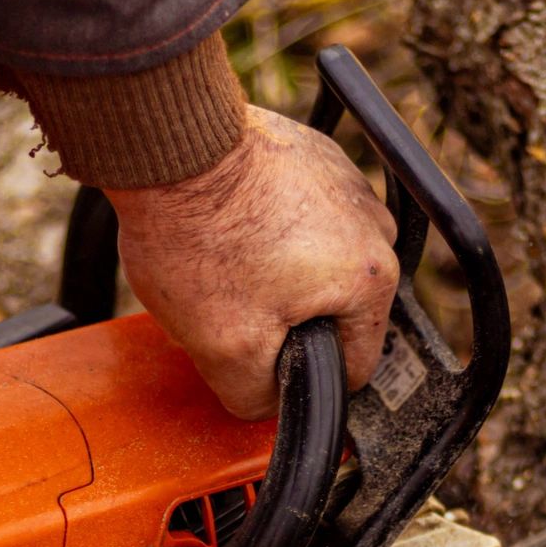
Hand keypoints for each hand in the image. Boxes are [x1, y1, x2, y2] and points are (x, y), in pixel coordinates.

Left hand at [108, 106, 399, 419]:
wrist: (171, 144)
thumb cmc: (200, 236)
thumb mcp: (225, 349)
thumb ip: (257, 396)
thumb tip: (270, 402)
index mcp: (371, 280)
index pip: (355, 367)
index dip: (304, 378)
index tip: (263, 360)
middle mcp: (374, 227)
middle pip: (333, 312)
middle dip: (284, 319)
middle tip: (231, 304)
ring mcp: (347, 184)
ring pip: (315, 262)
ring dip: (274, 270)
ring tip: (223, 259)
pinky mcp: (315, 156)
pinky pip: (298, 215)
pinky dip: (265, 225)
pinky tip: (226, 225)